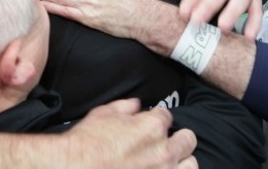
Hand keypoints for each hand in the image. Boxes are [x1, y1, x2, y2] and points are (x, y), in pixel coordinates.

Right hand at [65, 99, 197, 168]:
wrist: (76, 168)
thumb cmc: (88, 142)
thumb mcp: (104, 114)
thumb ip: (125, 106)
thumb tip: (136, 106)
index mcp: (153, 126)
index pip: (167, 116)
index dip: (157, 119)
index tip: (148, 125)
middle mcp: (164, 150)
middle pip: (188, 140)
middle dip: (178, 138)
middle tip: (164, 143)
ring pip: (191, 164)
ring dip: (182, 161)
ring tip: (169, 162)